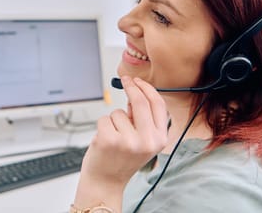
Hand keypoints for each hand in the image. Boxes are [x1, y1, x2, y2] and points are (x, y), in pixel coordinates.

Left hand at [73, 76, 167, 209]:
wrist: (106, 181)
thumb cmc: (122, 159)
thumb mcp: (143, 141)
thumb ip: (144, 120)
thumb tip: (135, 93)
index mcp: (159, 140)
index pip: (158, 105)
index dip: (147, 89)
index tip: (138, 81)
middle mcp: (147, 141)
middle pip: (140, 102)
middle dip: (131, 86)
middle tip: (125, 80)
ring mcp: (127, 141)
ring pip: (118, 112)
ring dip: (113, 120)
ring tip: (114, 137)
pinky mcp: (109, 140)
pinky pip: (105, 119)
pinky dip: (102, 126)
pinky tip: (105, 141)